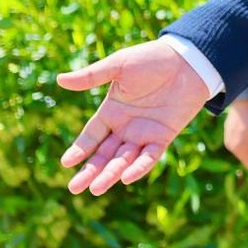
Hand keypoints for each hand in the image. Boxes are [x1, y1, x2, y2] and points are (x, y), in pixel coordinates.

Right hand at [57, 41, 211, 194]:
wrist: (188, 60)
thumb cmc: (152, 59)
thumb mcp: (119, 65)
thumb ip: (92, 76)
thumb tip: (59, 80)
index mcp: (111, 112)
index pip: (91, 136)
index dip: (79, 149)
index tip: (66, 163)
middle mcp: (125, 127)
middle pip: (104, 154)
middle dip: (90, 171)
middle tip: (74, 189)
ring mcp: (144, 133)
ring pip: (124, 159)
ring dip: (111, 174)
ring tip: (96, 189)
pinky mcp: (164, 135)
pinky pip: (150, 156)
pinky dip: (139, 167)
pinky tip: (127, 178)